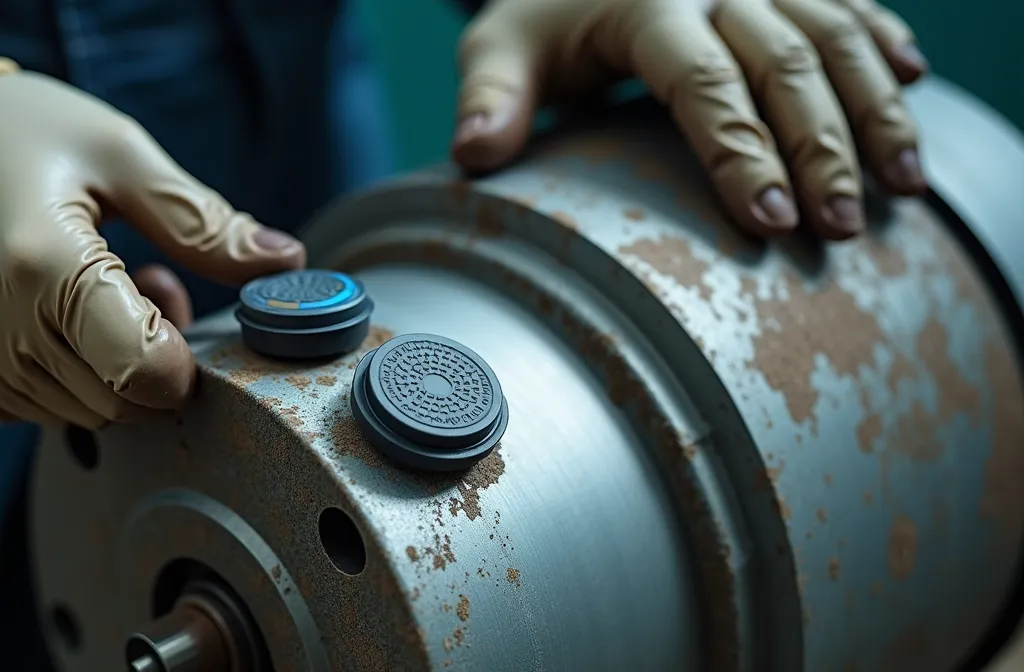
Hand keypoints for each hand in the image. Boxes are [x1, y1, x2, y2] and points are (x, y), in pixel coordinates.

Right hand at [0, 71, 303, 427]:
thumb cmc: (18, 137)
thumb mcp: (119, 154)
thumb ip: (202, 221)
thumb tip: (285, 265)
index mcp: (43, 266)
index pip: (144, 374)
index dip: (182, 360)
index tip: (182, 311)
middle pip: (126, 403)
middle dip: (157, 360)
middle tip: (149, 284)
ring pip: (91, 415)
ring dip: (116, 369)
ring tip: (102, 291)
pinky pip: (49, 411)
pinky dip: (74, 378)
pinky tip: (63, 317)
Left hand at [452, 0, 927, 238]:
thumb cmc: (542, 17)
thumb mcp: (501, 47)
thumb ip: (490, 98)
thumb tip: (476, 154)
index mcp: (644, 3)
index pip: (701, 81)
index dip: (739, 150)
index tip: (769, 218)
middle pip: (784, 63)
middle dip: (820, 149)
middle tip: (838, 228)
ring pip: (834, 33)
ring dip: (874, 108)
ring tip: (903, 186)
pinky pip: (850, 2)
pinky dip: (884, 43)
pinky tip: (915, 87)